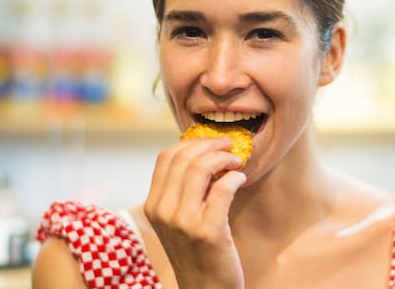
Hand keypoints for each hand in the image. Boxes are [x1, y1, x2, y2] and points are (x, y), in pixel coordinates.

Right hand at [144, 136, 246, 288]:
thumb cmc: (197, 253)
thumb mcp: (178, 221)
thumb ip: (182, 192)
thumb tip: (202, 154)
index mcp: (153, 206)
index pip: (165, 157)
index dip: (190, 142)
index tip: (211, 141)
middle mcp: (164, 212)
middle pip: (183, 158)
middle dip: (210, 145)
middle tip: (229, 145)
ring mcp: (184, 222)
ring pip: (201, 168)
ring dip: (223, 157)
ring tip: (236, 161)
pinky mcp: (208, 232)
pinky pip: (222, 189)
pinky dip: (235, 177)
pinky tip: (241, 179)